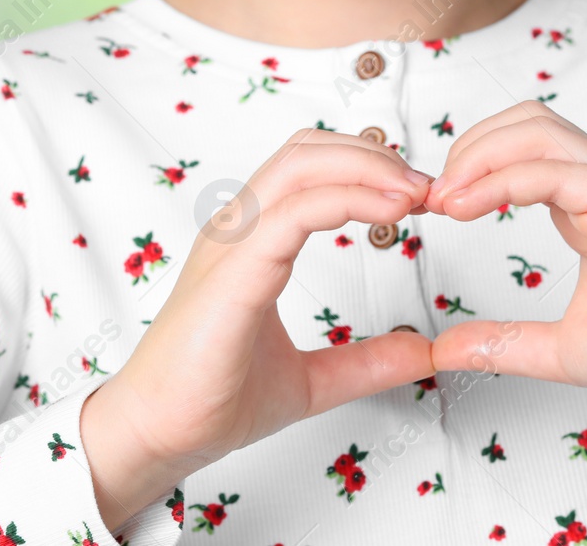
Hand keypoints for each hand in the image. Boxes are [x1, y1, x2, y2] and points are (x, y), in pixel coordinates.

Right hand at [81, 129, 434, 530]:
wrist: (159, 437)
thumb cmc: (211, 400)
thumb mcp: (313, 379)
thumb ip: (368, 361)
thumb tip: (423, 351)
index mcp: (252, 242)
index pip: (310, 170)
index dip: (369, 168)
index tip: (421, 199)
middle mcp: (239, 230)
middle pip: (308, 150)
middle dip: (375, 155)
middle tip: (428, 188)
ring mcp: (231, 245)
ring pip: (300, 166)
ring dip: (368, 167)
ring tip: (415, 194)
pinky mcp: (232, 273)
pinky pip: (292, 214)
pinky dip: (347, 201)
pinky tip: (388, 216)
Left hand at [423, 100, 586, 430]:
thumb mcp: (557, 350)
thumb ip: (502, 343)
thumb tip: (443, 349)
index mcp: (586, 204)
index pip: (521, 147)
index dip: (469, 165)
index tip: (430, 208)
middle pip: (526, 122)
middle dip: (468, 147)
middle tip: (431, 197)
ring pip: (541, 131)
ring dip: (481, 154)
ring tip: (445, 198)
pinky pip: (564, 172)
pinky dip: (508, 179)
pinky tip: (471, 206)